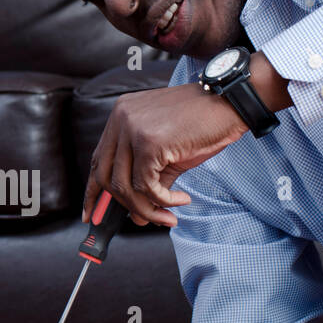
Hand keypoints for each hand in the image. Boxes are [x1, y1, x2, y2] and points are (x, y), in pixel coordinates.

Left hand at [82, 83, 246, 228]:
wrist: (231, 103)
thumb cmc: (204, 124)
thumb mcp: (169, 154)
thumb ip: (149, 184)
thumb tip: (137, 217)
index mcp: (120, 117)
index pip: (96, 160)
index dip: (92, 192)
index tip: (91, 214)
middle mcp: (120, 119)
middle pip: (104, 176)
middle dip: (123, 205)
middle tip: (147, 220)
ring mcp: (132, 129)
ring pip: (123, 186)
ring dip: (147, 209)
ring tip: (168, 216)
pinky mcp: (149, 142)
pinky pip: (146, 186)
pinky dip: (163, 201)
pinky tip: (180, 199)